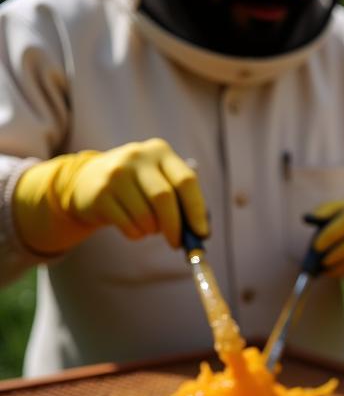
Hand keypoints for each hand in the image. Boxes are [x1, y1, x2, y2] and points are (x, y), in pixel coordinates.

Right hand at [13, 138, 207, 254]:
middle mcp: (137, 157)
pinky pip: (127, 225)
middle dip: (175, 226)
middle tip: (178, 244)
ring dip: (153, 230)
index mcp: (161, 151)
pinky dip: (137, 234)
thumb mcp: (160, 181)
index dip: (196, 210)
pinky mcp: (100, 193)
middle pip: (164, 198)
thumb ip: (182, 203)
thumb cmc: (139, 187)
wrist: (88, 180)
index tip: (201, 234)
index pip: (186, 181)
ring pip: (145, 215)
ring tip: (150, 227)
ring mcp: (116, 173)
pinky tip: (134, 227)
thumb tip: (199, 235)